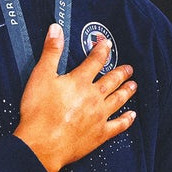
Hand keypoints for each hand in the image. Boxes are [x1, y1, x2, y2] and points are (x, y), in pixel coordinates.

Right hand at [14, 23, 137, 171]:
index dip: (101, 51)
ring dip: (126, 91)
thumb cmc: (39, 111)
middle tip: (128, 68)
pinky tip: (132, 116)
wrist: (43, 142)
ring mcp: (99, 115)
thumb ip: (51, 52)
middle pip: (111, 81)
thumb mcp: (40, 76)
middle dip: (120, 72)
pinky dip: (127, 120)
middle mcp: (94, 97)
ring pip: (118, 100)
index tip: (107, 45)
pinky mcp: (100, 133)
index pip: (94, 61)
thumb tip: (56, 29)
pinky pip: (118, 125)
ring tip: (133, 85)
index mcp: (79, 82)